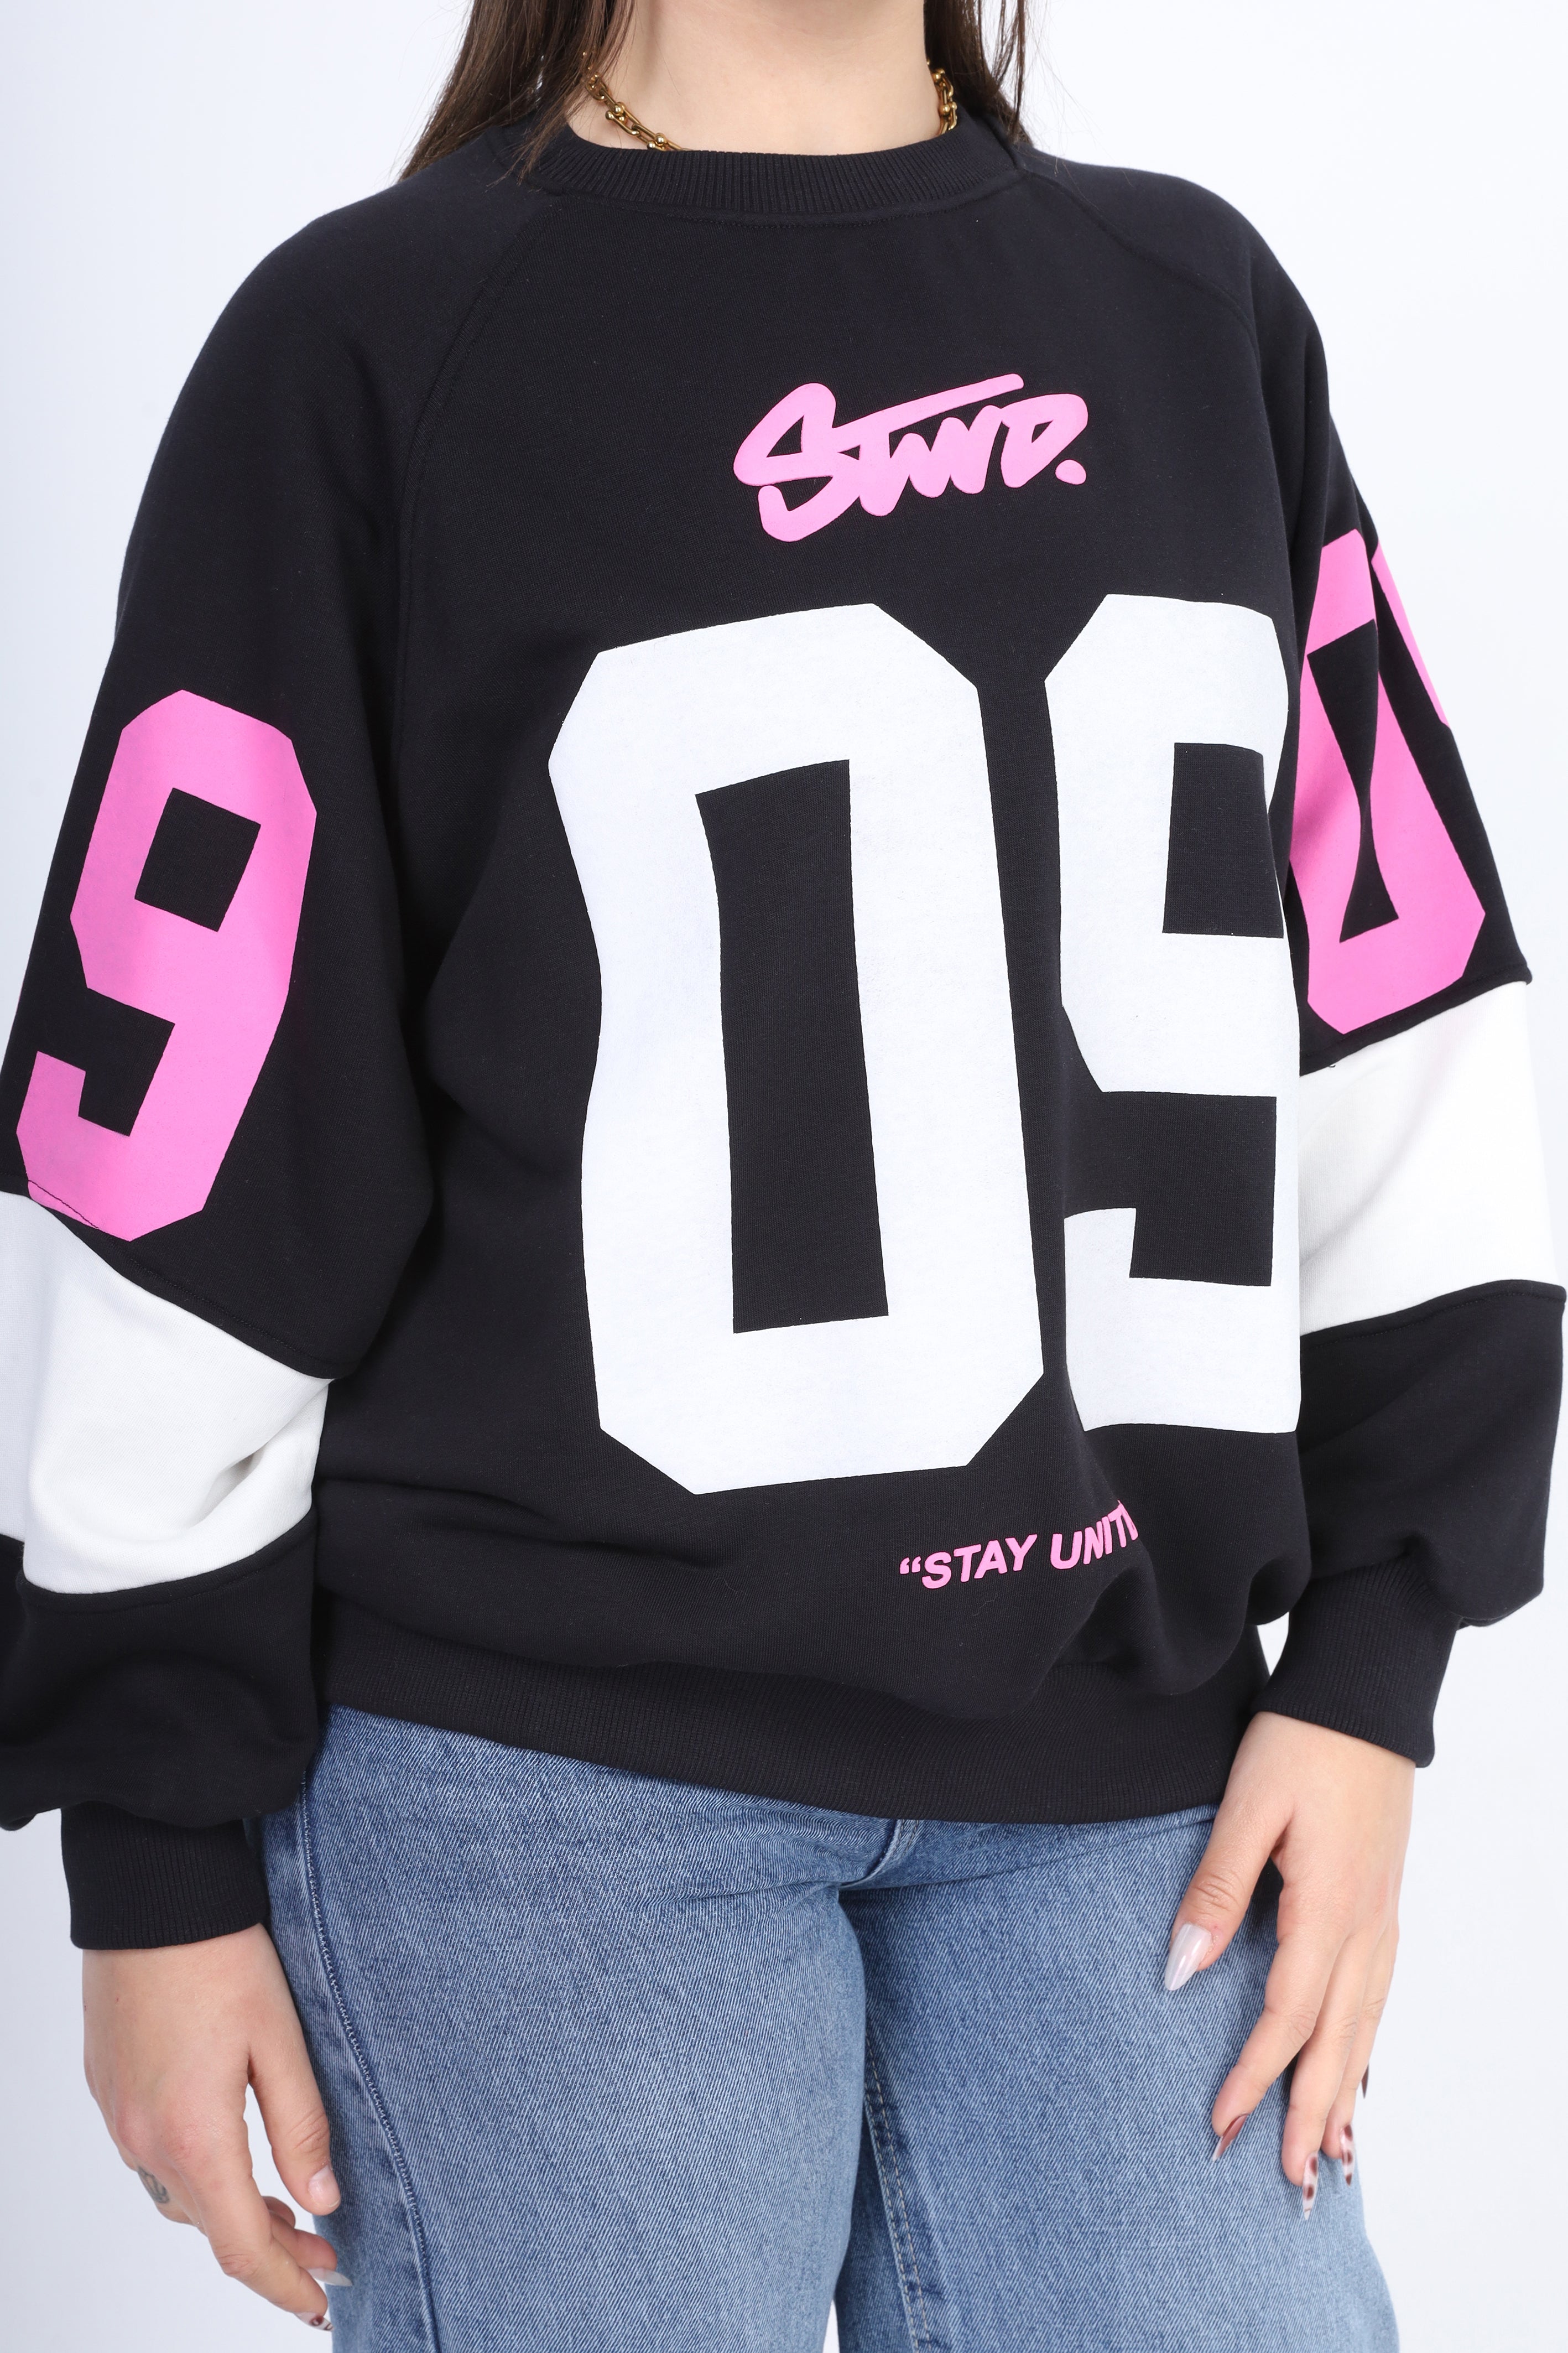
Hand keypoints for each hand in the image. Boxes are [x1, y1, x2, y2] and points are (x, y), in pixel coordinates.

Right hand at [83, 1922, 343, 2325]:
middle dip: (270, 2252)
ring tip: (288, 2213)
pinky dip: (197, 2178)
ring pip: (179, 2197)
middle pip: (210, 2228)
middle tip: (325, 2257)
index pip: (243, 2247)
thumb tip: (323, 2203)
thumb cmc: (220, 1956)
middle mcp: (144, 2139)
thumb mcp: (280, 2039)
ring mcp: (119, 2116)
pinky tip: (230, 2160)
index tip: (322, 2305)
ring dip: (231, 2215)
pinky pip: (153, 2159)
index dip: (285, 2285)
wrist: (150, 1895)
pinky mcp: (110, 2087)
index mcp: (193, 2136)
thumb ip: (301, 2127)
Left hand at [1165, 1710, 1413, 2200]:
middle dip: (1310, 2113)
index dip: (1255, 2076)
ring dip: (1346, 2090)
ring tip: (1332, 2154)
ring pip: (1367, 2023)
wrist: (1365, 1694)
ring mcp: (1383, 1913)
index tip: (1223, 2125)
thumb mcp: (1246, 1809)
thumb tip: (1180, 1972)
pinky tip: (1357, 2064)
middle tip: (1288, 2181)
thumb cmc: (1301, 1741)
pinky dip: (1368, 2042)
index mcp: (1330, 1909)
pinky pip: (1378, 1993)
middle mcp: (1367, 1924)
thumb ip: (1214, 1892)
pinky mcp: (1384, 1898)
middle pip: (1337, 2039)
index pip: (1286, 2016)